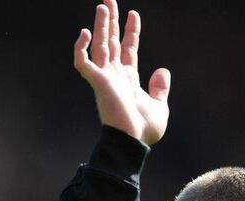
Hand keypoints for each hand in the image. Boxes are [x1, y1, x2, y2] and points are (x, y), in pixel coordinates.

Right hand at [74, 0, 170, 144]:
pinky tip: (86, 33)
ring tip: (103, 5)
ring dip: (101, 26)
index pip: (128, 49)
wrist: (134, 141)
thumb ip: (160, 88)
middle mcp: (115, 76)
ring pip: (100, 45)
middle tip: (109, 1)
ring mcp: (105, 78)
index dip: (131, 32)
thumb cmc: (144, 130)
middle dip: (111, 22)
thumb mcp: (160, 106)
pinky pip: (83, 62)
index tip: (134, 14)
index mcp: (128, 79)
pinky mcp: (97, 83)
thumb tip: (163, 71)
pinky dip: (81, 47)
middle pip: (112, 42)